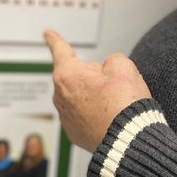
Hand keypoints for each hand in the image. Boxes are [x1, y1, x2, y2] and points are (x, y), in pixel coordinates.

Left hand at [45, 30, 151, 151]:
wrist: (128, 142)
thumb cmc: (124, 106)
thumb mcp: (125, 68)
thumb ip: (112, 60)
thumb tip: (107, 70)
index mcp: (68, 75)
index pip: (61, 50)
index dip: (55, 40)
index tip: (48, 34)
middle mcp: (61, 97)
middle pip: (77, 76)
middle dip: (92, 77)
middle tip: (114, 86)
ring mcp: (66, 117)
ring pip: (80, 97)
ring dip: (94, 97)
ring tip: (116, 106)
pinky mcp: (74, 134)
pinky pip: (84, 116)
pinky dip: (95, 115)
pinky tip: (111, 119)